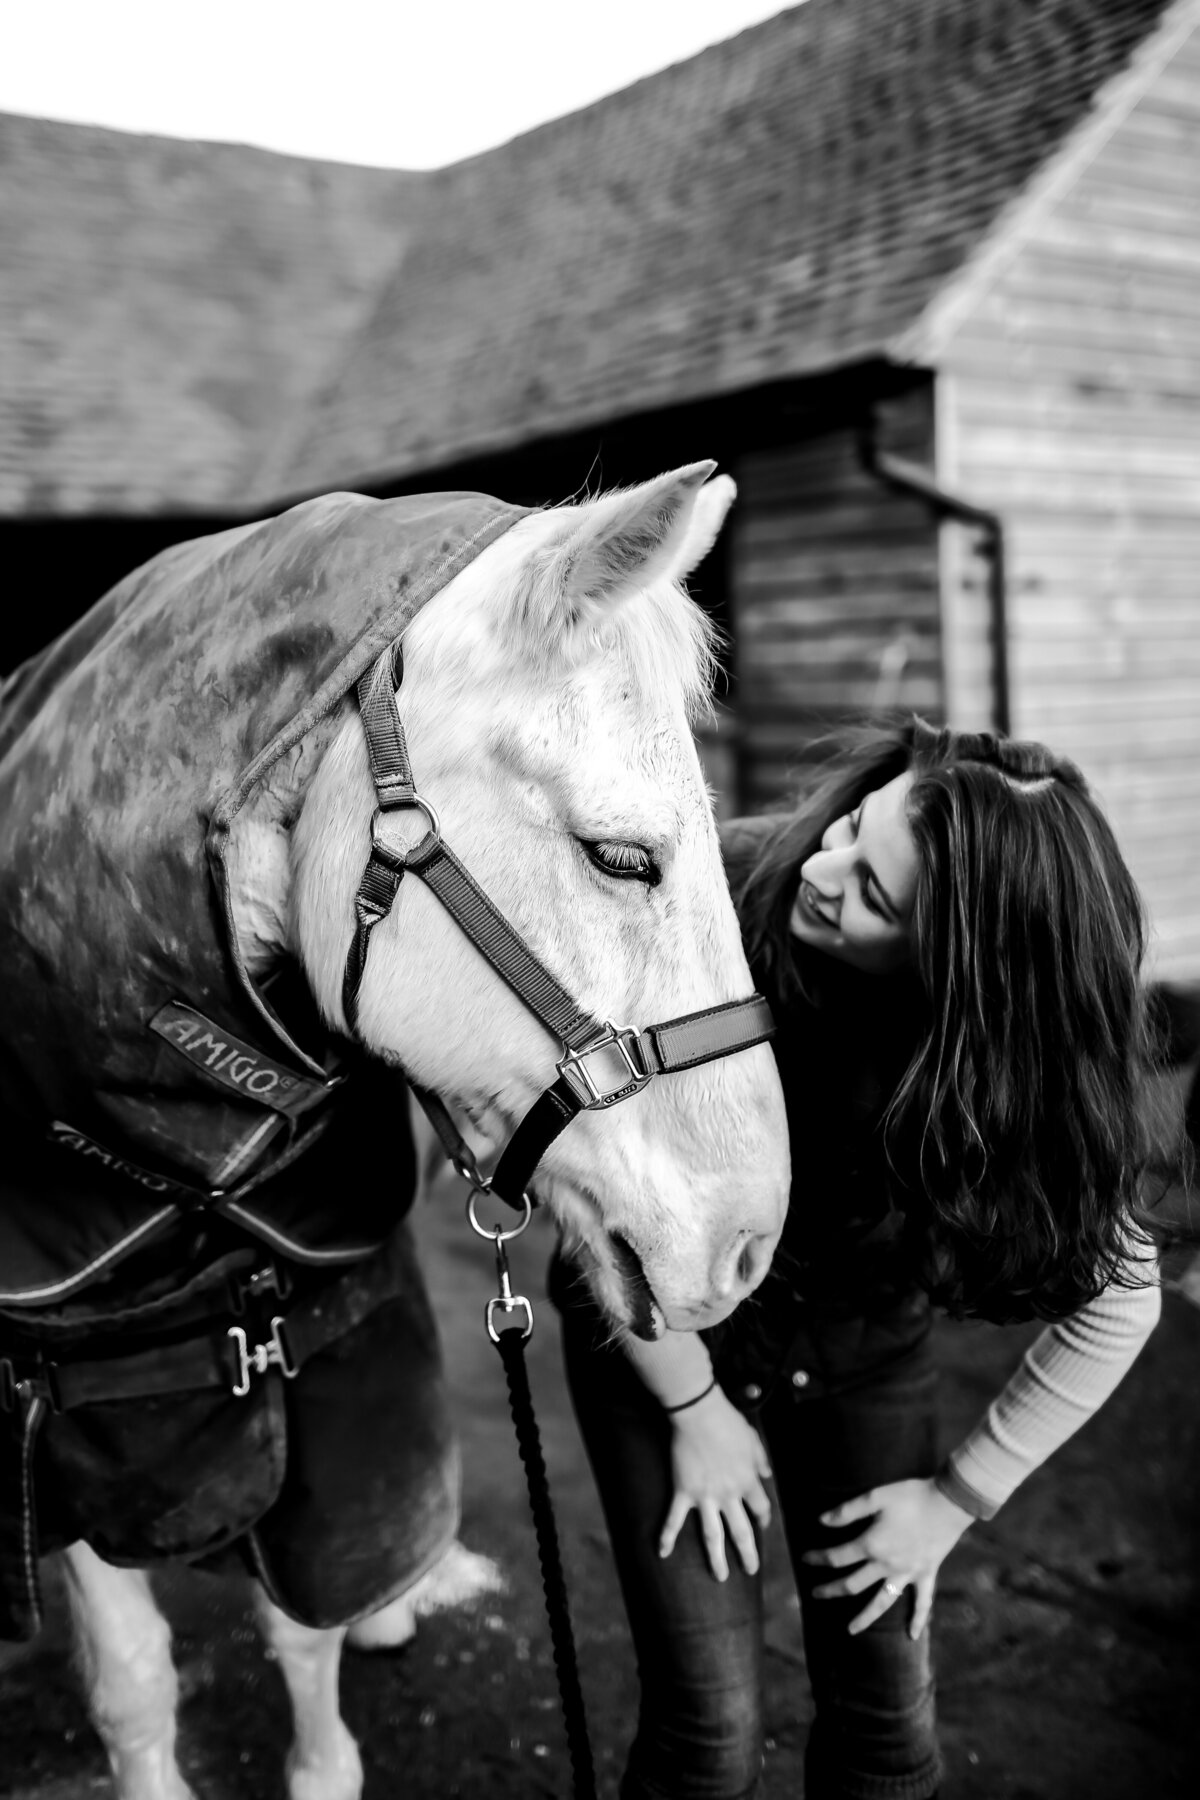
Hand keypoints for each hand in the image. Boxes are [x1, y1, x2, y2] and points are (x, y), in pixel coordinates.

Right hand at [659, 1387, 772, 1581]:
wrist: (699, 1413)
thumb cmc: (727, 1422)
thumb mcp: (753, 1439)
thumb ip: (761, 1460)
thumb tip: (767, 1475)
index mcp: (748, 1481)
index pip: (761, 1509)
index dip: (764, 1519)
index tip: (763, 1526)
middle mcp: (729, 1495)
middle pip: (742, 1532)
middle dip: (748, 1554)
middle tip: (751, 1570)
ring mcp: (705, 1497)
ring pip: (713, 1535)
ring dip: (717, 1558)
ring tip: (719, 1577)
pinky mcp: (683, 1492)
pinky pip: (675, 1519)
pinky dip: (668, 1536)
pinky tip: (663, 1553)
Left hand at [802, 1477, 972, 1637]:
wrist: (948, 1502)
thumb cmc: (910, 1496)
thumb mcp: (875, 1497)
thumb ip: (847, 1511)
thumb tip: (821, 1521)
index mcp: (872, 1545)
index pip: (837, 1557)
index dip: (818, 1558)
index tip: (805, 1559)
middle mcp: (887, 1566)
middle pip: (853, 1584)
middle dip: (831, 1590)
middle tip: (816, 1595)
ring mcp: (907, 1574)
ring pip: (882, 1602)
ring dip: (865, 1617)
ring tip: (850, 1630)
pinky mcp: (927, 1574)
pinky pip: (922, 1603)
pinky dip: (918, 1620)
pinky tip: (912, 1636)